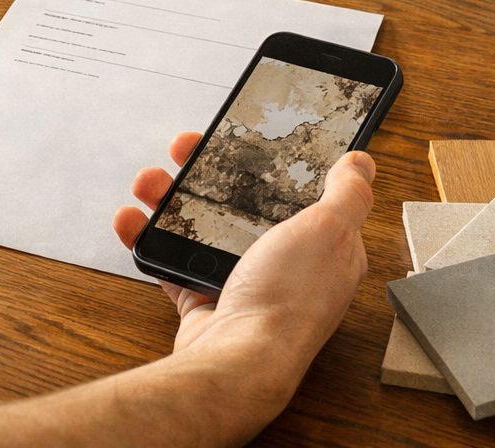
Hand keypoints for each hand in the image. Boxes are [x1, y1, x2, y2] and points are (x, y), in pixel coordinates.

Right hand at [114, 133, 374, 434]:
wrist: (238, 361)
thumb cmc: (287, 300)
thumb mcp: (329, 230)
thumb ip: (347, 194)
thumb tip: (362, 163)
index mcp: (321, 246)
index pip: (298, 191)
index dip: (270, 160)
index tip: (241, 134)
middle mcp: (283, 265)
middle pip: (242, 202)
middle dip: (208, 171)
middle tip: (183, 149)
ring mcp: (241, 282)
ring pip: (202, 226)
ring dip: (170, 198)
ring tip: (148, 181)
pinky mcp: (204, 299)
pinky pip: (172, 260)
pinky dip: (148, 238)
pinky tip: (132, 219)